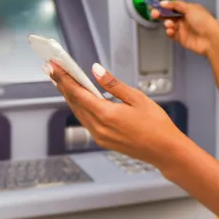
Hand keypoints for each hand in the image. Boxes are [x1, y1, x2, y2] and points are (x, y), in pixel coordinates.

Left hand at [44, 61, 183, 167]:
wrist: (165, 151)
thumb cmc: (156, 125)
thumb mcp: (137, 98)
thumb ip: (113, 84)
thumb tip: (96, 70)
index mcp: (106, 115)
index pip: (77, 93)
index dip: (64, 78)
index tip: (54, 67)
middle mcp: (99, 128)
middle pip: (74, 103)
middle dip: (62, 85)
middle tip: (52, 69)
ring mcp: (100, 136)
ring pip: (78, 112)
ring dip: (69, 96)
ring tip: (62, 81)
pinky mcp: (103, 141)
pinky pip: (86, 121)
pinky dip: (79, 107)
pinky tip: (79, 99)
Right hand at [151, 0, 218, 55]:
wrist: (210, 40)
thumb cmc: (203, 21)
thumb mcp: (190, 8)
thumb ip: (175, 4)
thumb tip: (163, 2)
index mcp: (189, 9)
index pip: (173, 6)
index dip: (164, 5)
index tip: (155, 5)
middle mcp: (185, 18)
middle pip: (169, 15)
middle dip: (161, 14)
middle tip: (154, 14)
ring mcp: (183, 28)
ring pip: (169, 24)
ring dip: (167, 23)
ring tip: (169, 24)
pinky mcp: (181, 38)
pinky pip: (171, 34)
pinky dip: (169, 32)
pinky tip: (171, 31)